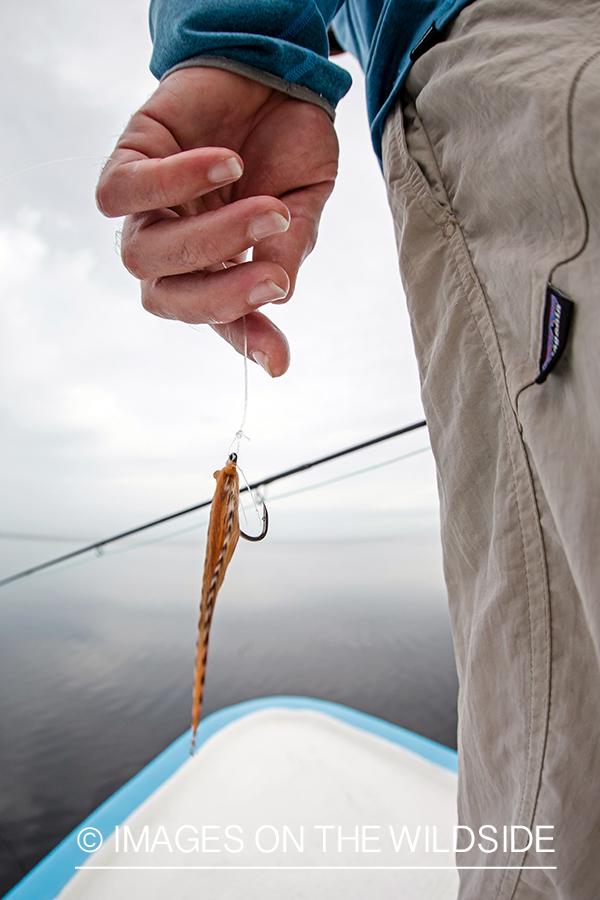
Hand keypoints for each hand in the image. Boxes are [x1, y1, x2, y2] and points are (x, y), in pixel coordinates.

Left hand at [96, 66, 339, 375]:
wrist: (275, 74)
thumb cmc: (288, 147)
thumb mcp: (303, 204)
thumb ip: (289, 247)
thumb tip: (279, 294)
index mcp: (212, 268)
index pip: (215, 317)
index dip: (243, 341)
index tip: (278, 359)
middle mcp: (171, 248)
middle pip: (164, 298)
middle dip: (221, 296)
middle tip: (274, 277)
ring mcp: (145, 208)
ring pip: (142, 254)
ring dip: (209, 241)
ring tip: (268, 208)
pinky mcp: (129, 157)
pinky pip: (122, 193)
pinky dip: (172, 184)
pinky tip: (225, 164)